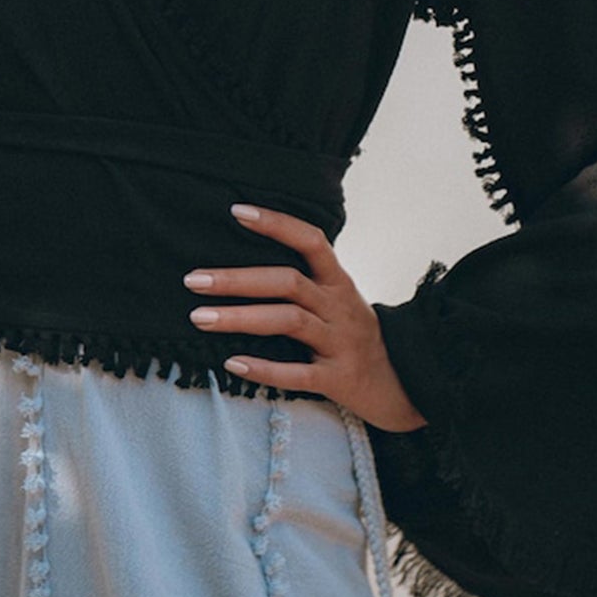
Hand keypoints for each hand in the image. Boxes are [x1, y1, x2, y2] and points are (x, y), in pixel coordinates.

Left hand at [183, 203, 427, 433]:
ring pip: (289, 322)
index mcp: (338, 283)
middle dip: (238, 280)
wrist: (403, 385)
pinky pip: (299, 373)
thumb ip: (305, 281)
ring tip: (199, 318)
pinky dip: (265, 368)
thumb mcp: (339, 301)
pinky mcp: (338, 378)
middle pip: (288, 282)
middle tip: (193, 280)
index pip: (311, 241)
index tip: (236, 211)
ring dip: (241, 318)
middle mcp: (339, 307)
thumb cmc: (355, 336)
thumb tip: (243, 260)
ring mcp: (340, 342)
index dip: (276, 223)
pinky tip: (233, 363)